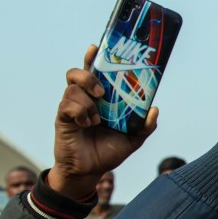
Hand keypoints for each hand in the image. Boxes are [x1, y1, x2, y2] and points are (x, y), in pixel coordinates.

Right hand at [49, 46, 157, 199]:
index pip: (94, 72)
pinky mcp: (63, 118)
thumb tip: (155, 109)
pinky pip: (68, 105)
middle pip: (77, 73)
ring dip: (88, 103)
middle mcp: (84, 99)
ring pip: (73, 89)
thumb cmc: (108, 151)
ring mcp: (71, 107)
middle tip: (102, 91)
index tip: (97, 47)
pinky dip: (80, 113)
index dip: (93, 58)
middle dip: (89, 75)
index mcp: (100, 99)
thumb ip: (145, 126)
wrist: (90, 171)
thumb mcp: (133, 139)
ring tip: (97, 119)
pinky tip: (86, 124)